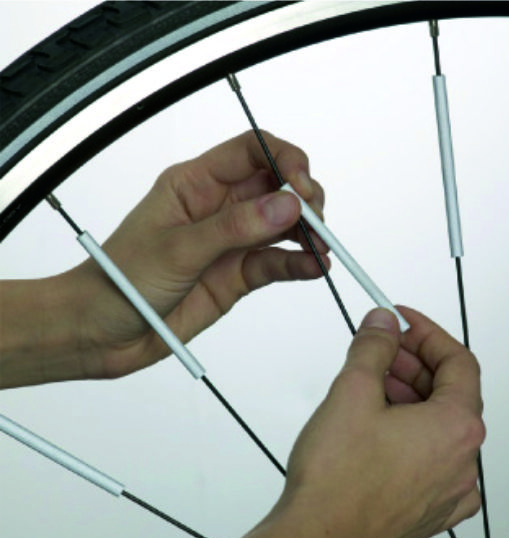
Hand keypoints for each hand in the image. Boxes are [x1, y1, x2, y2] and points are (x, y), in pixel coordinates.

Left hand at [2, 131, 327, 385]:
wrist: (103, 332)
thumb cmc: (121, 280)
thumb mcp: (177, 249)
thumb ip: (234, 227)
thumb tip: (285, 204)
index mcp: (195, 184)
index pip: (251, 151)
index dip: (283, 159)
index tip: (303, 184)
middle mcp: (218, 208)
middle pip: (275, 187)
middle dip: (303, 198)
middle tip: (315, 220)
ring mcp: (231, 243)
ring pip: (282, 225)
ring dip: (307, 232)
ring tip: (320, 248)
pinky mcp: (238, 275)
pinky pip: (275, 263)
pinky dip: (298, 264)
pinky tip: (313, 268)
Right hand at [197, 307, 483, 537]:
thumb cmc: (336, 482)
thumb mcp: (352, 391)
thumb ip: (374, 346)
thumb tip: (383, 323)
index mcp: (455, 428)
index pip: (458, 361)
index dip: (427, 332)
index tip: (402, 320)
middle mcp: (463, 462)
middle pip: (448, 392)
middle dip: (412, 363)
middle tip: (380, 349)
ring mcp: (448, 490)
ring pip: (436, 424)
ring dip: (407, 395)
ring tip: (369, 384)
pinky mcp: (428, 507)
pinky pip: (429, 455)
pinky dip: (408, 430)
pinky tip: (375, 425)